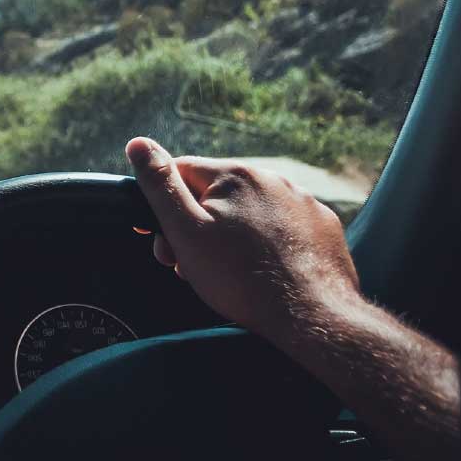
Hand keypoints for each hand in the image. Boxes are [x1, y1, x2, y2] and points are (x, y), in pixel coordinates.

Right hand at [123, 137, 361, 335]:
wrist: (310, 316)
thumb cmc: (241, 278)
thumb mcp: (185, 231)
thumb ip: (160, 185)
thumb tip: (137, 144)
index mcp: (234, 174)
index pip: (180, 172)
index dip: (164, 208)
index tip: (166, 243)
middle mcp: (272, 178)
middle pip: (215, 194)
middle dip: (198, 227)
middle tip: (192, 266)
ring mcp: (302, 201)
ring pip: (249, 211)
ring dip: (231, 235)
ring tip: (230, 272)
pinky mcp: (322, 224)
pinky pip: (282, 225)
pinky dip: (267, 242)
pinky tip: (264, 268)